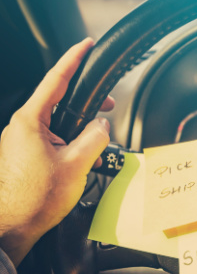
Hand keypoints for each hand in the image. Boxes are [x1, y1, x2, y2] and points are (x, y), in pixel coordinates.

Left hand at [0, 38, 113, 265]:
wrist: (12, 227)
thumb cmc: (35, 198)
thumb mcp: (77, 164)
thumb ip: (94, 139)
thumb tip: (102, 126)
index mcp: (31, 121)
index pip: (56, 80)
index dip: (74, 60)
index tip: (85, 46)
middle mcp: (22, 128)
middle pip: (60, 103)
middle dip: (87, 105)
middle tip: (108, 106)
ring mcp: (21, 142)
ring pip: (58, 126)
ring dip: (80, 134)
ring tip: (96, 152)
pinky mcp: (24, 157)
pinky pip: (52, 143)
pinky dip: (70, 148)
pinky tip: (83, 164)